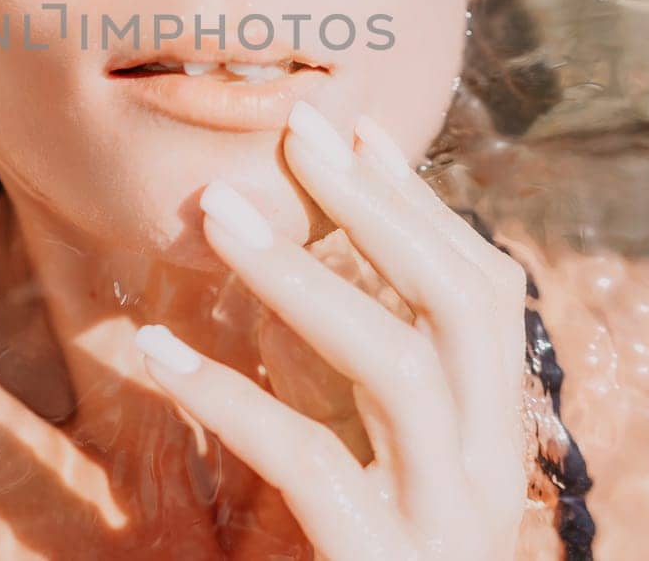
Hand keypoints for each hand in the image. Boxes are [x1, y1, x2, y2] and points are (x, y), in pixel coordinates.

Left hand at [135, 100, 533, 559]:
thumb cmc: (375, 557)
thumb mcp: (385, 459)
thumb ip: (367, 375)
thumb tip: (325, 256)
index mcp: (492, 424)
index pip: (482, 288)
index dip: (420, 204)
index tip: (356, 129)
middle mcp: (487, 463)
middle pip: (462, 304)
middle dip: (379, 207)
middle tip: (295, 133)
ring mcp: (445, 517)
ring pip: (395, 367)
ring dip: (302, 279)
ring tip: (217, 214)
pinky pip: (310, 464)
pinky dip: (230, 398)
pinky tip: (156, 351)